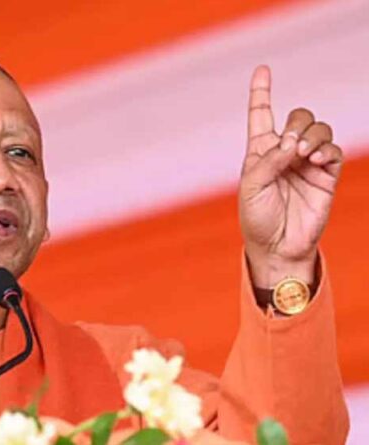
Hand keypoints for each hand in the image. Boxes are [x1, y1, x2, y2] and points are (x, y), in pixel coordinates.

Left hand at [239, 65, 343, 287]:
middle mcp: (284, 152)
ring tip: (303, 155)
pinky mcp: (326, 175)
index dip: (262, 91)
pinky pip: (333, 151)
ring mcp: (307, 162)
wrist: (277, 246)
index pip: (261, 114)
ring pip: (319, 130)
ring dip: (312, 135)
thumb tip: (292, 142)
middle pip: (298, 117)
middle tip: (290, 146)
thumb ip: (269, 160)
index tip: (262, 69)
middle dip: (296, 124)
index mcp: (259, 151)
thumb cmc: (256, 217)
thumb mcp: (251, 186)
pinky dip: (326, 150)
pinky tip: (316, 160)